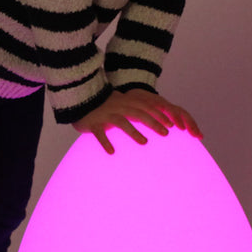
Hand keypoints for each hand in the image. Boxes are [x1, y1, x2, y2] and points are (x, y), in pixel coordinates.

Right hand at [72, 88, 202, 154]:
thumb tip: (154, 111)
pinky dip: (105, 142)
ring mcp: (105, 115)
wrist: (80, 99)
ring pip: (122, 123)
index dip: (159, 115)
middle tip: (166, 133)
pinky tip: (111, 152)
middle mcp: (118, 107)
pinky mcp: (94, 124)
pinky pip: (100, 134)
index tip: (171, 125)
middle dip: (153, 123)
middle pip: (138, 114)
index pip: (146, 108)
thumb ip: (135, 107)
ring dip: (133, 132)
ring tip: (144, 142)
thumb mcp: (121, 102)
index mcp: (126, 102)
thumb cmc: (104, 104)